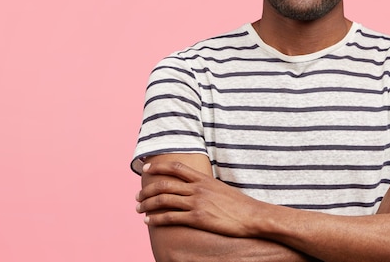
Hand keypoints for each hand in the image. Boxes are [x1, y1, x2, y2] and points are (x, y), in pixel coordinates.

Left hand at [136, 161, 261, 237]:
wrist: (252, 216)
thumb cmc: (238, 204)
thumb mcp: (220, 188)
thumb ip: (205, 186)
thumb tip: (195, 187)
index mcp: (203, 179)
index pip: (176, 168)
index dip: (159, 167)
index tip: (147, 168)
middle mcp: (197, 188)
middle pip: (165, 184)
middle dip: (147, 190)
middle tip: (138, 196)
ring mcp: (197, 203)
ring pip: (164, 200)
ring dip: (147, 204)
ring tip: (139, 209)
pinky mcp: (197, 218)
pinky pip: (170, 217)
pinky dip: (156, 219)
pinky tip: (148, 221)